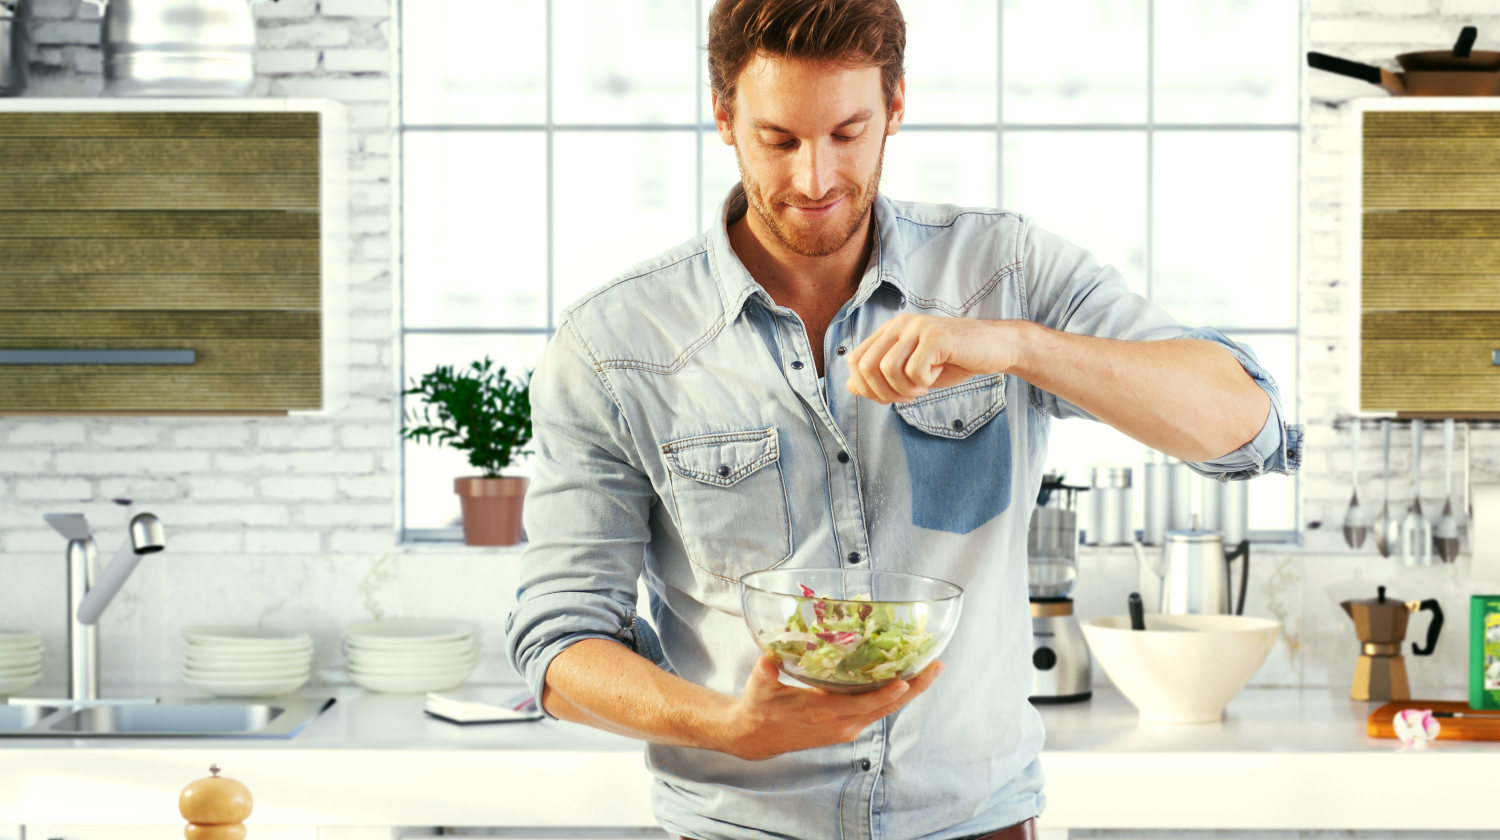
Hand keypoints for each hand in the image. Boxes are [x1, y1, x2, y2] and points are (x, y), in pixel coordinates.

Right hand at [720, 654, 943, 760]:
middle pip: (886, 706)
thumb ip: (764, 673)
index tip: (907, 680)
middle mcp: (842, 723)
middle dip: (915, 687)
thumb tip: (767, 659)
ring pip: (887, 709)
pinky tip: (907, 678)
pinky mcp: (848, 725)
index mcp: (824, 713)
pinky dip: (895, 695)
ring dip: (911, 691)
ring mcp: (848, 726)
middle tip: (937, 666)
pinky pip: (878, 710)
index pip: (863, 704)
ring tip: (932, 669)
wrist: (757, 737)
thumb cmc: (760, 709)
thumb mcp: (759, 689)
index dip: (886, 693)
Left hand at [845, 314, 1020, 403]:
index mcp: (890, 331)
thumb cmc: (953, 361)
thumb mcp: (912, 373)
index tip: (889, 397)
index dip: (866, 387)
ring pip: (887, 370)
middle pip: (865, 367)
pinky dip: (924, 384)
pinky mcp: (936, 337)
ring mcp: (917, 327)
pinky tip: (937, 376)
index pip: (854, 360)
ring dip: (904, 390)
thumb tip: (851, 387)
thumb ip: (882, 377)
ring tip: (923, 387)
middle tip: (907, 397)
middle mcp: (899, 324)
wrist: (995, 348)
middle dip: (882, 392)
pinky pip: (914, 371)